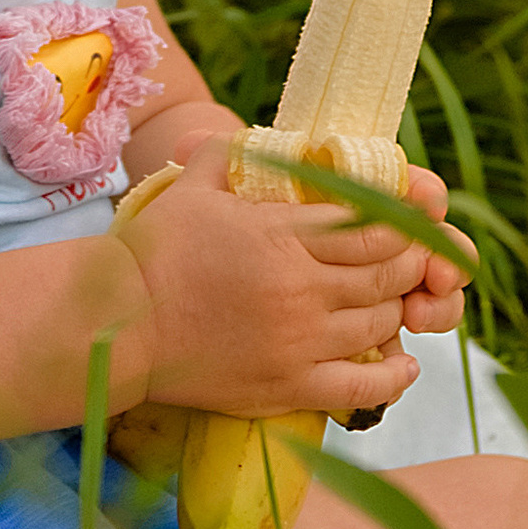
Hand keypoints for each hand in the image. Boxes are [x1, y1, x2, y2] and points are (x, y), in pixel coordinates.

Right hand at [119, 167, 476, 419]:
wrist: (117, 324)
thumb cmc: (153, 250)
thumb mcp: (195, 185)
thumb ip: (237, 154)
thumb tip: (269, 141)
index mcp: (282, 237)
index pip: (374, 228)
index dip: (404, 223)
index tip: (410, 220)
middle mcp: (300, 291)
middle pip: (386, 276)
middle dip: (408, 264)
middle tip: (409, 258)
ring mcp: (298, 343)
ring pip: (380, 326)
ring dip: (396, 310)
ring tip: (393, 300)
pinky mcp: (288, 387)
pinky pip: (363, 387)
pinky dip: (395, 376)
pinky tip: (404, 362)